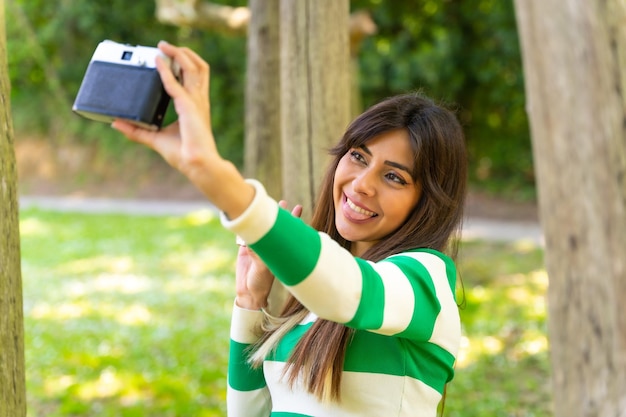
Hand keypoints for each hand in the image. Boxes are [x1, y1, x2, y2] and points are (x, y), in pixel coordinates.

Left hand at [111, 41, 253, 218]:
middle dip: (183, 54)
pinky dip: (165, 72)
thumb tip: (116, 123)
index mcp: (194, 106)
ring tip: (164, 47)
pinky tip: (156, 63)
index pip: (193, 78)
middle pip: (198, 67)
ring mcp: (195, 102)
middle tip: (164, 47)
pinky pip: (175, 84)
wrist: (197, 164)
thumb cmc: (184, 154)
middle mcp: (197, 101)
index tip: (167, 58)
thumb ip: (136, 131)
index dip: (182, 65)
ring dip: (179, 54)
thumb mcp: (155, 139)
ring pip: (194, 68)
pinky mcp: (188, 107)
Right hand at [235, 201, 302, 309]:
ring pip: (261, 229)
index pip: (288, 233)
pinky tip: (245, 228)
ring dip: (263, 219)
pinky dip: (245, 232)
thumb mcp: (264, 270)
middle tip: (284, 203)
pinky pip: (246, 237)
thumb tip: (254, 244)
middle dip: (280, 215)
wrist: (249, 293)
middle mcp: (270, 248)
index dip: (293, 221)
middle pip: (275, 227)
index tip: (298, 208)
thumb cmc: (261, 284)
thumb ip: (260, 257)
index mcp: (279, 253)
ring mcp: (258, 248)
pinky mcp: (246, 250)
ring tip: (268, 205)